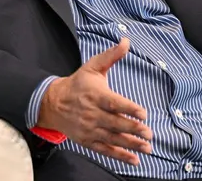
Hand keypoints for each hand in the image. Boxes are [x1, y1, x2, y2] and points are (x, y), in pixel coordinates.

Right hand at [37, 38, 152, 165]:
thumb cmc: (77, 84)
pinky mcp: (88, 140)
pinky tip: (134, 159)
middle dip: (133, 129)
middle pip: (115, 123)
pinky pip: (105, 150)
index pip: (114, 103)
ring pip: (112, 139)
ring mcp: (89, 129)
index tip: (143, 113)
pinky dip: (119, 156)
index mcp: (95, 95)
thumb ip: (111, 56)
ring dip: (130, 144)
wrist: (53, 103)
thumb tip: (126, 41)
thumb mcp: (92, 67)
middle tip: (149, 133)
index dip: (129, 109)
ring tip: (146, 148)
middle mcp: (92, 113)